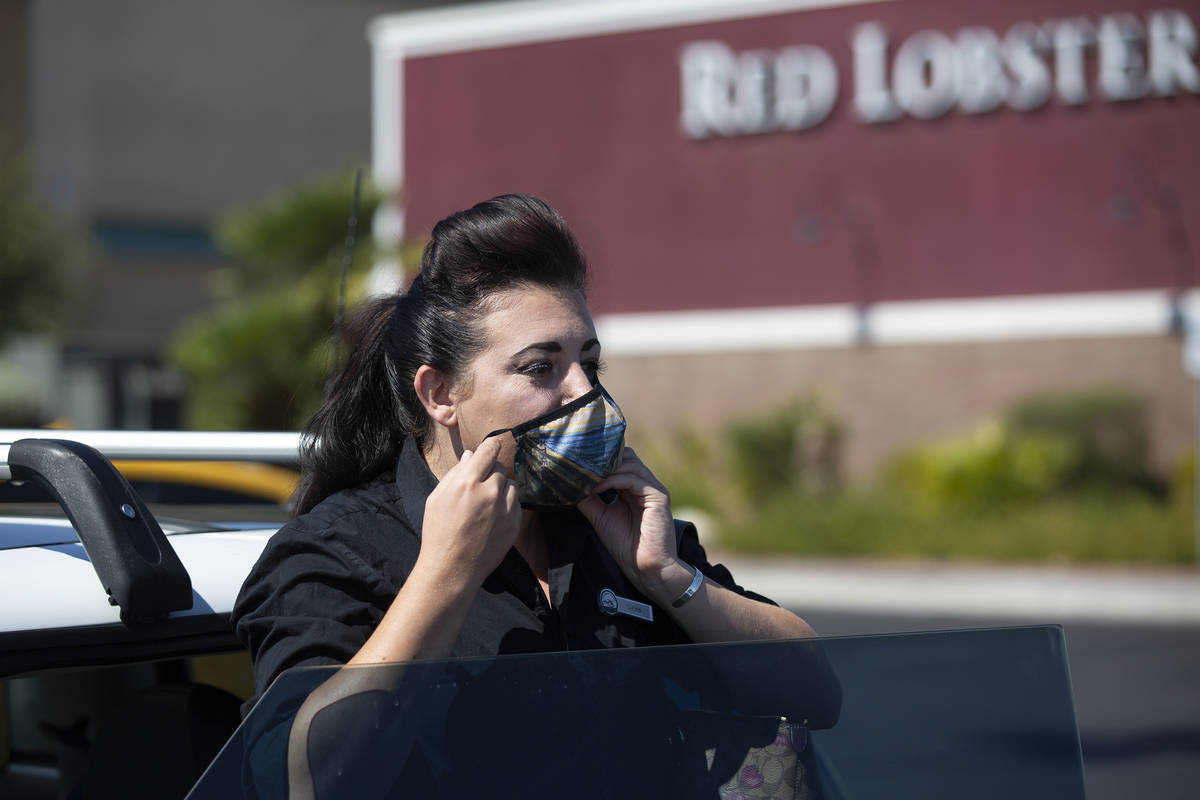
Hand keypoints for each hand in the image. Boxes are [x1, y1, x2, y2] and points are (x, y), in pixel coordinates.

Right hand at [418, 437, 520, 590]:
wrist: (452, 567)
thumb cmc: (439, 532)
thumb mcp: (437, 498)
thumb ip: (455, 473)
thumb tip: (470, 455)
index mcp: (467, 482)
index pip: (489, 449)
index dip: (490, 446)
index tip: (489, 448)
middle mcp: (489, 492)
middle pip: (499, 467)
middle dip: (490, 473)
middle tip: (478, 489)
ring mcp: (505, 509)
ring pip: (510, 484)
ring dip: (500, 489)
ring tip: (485, 505)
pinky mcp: (514, 524)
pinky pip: (516, 504)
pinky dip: (506, 506)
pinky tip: (492, 518)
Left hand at [577, 447, 685, 600]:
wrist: (646, 569)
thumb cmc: (626, 546)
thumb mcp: (601, 517)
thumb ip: (589, 499)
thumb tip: (570, 484)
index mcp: (633, 487)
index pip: (618, 461)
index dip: (598, 459)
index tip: (575, 462)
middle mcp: (645, 484)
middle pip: (625, 455)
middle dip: (602, 458)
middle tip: (578, 464)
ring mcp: (653, 488)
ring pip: (629, 463)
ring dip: (605, 468)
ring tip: (585, 475)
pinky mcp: (659, 496)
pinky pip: (633, 479)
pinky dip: (613, 480)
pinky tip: (596, 487)